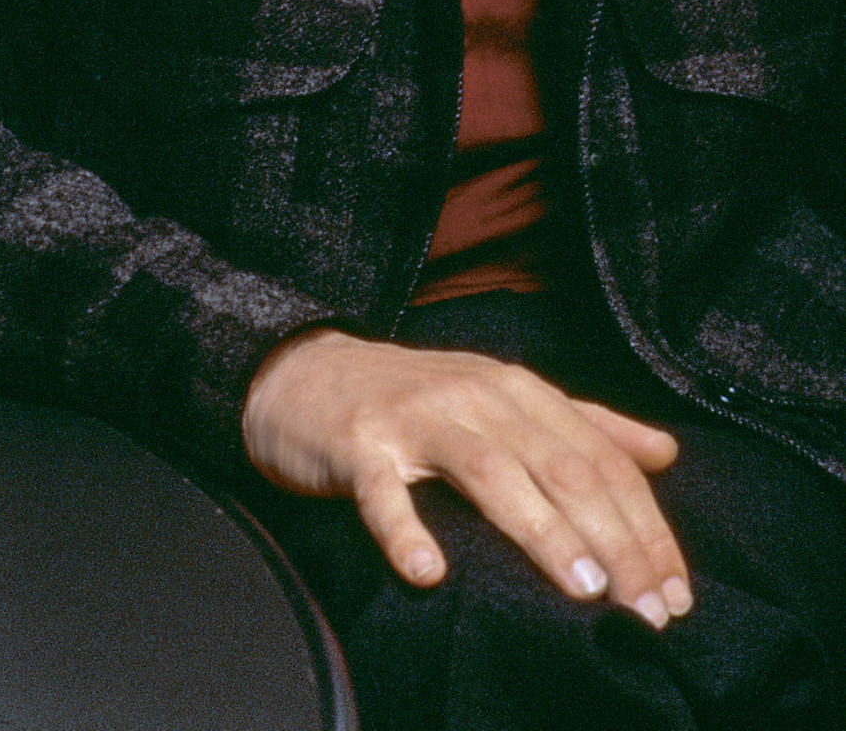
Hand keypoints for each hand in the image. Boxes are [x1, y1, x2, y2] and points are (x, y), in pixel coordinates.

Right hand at [242, 329, 691, 628]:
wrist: (304, 371)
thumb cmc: (414, 399)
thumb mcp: (503, 398)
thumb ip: (584, 423)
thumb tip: (665, 452)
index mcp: (518, 390)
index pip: (600, 458)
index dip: (645, 525)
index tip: (676, 592)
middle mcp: (477, 397)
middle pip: (561, 466)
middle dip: (615, 540)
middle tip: (648, 610)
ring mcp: (416, 418)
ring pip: (491, 472)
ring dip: (543, 531)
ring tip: (585, 589)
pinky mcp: (359, 444)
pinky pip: (384, 491)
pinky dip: (405, 530)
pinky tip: (426, 573)